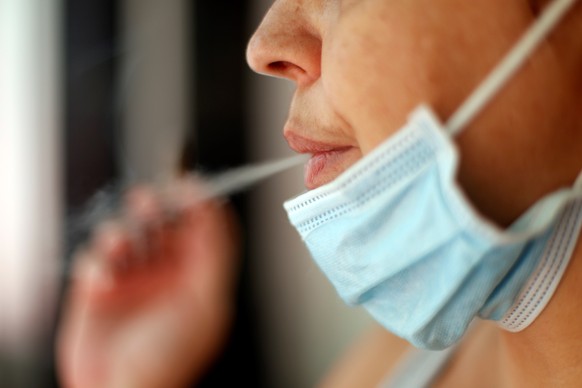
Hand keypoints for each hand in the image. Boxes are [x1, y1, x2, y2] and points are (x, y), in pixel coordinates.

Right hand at [57, 182, 239, 387]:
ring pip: (124, 233)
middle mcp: (164, 272)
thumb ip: (216, 253)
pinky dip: (95, 264)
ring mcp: (130, 279)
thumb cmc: (172, 357)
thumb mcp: (207, 302)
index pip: (200, 227)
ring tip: (121, 245)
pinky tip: (103, 284)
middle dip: (153, 207)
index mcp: (196, 274)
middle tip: (147, 201)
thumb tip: (217, 209)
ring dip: (120, 233)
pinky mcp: (97, 288)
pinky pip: (92, 258)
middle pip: (160, 223)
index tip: (188, 183)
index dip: (196, 203)